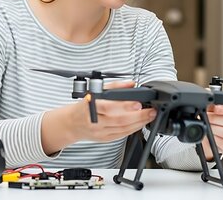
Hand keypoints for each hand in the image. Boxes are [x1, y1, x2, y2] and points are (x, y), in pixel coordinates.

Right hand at [41, 80, 155, 153]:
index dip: (124, 106)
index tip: (138, 103)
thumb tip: (130, 84)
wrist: (71, 123)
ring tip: (149, 116)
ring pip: (122, 129)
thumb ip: (114, 87)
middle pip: (119, 120)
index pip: (108, 107)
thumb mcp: (95, 92)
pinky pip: (121, 135)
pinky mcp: (104, 139)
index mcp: (90, 107)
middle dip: (139, 116)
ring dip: (139, 123)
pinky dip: (132, 129)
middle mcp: (94, 121)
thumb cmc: (84, 106)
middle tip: (151, 111)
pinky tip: (140, 124)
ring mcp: (99, 132)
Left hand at [201, 104, 222, 160]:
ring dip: (214, 129)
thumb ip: (214, 107)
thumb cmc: (215, 121)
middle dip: (216, 119)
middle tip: (206, 118)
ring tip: (206, 126)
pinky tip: (209, 135)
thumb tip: (208, 105)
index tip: (216, 108)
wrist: (212, 136)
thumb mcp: (214, 111)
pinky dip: (214, 139)